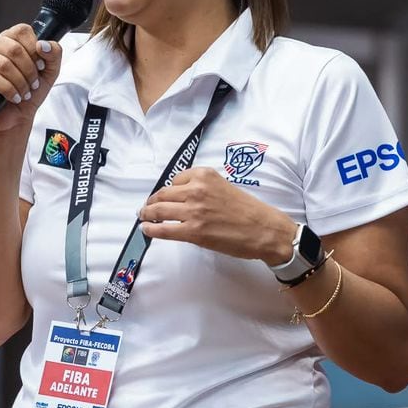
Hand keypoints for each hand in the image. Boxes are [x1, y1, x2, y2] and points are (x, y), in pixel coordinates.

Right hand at [0, 24, 61, 134]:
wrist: (16, 117)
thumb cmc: (29, 93)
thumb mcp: (50, 71)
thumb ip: (54, 53)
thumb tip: (43, 44)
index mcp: (10, 38)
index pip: (22, 31)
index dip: (34, 50)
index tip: (40, 66)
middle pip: (14, 48)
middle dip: (28, 71)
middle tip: (32, 84)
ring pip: (3, 64)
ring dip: (19, 82)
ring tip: (23, 93)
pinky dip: (7, 90)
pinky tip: (12, 97)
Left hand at [139, 168, 297, 262]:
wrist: (264, 229)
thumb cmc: (249, 210)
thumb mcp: (224, 187)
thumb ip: (203, 189)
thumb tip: (183, 198)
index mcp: (204, 175)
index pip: (175, 180)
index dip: (168, 191)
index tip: (164, 197)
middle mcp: (196, 190)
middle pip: (163, 194)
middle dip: (151, 202)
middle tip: (146, 207)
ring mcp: (193, 211)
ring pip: (159, 210)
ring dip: (147, 214)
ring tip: (143, 217)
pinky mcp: (193, 231)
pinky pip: (163, 229)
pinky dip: (151, 229)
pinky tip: (146, 229)